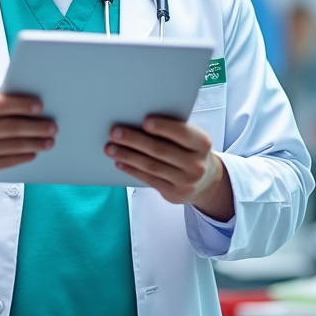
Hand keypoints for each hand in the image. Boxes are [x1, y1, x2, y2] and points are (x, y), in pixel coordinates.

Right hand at [0, 91, 55, 194]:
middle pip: (9, 127)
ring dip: (34, 143)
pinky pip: (8, 160)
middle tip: (52, 126)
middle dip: (35, 126)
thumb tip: (26, 102)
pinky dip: (24, 156)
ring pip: (12, 145)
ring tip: (49, 141)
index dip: (20, 105)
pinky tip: (34, 152)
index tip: (39, 106)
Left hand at [105, 116, 234, 220]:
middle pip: (160, 150)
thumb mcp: (191, 139)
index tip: (144, 121)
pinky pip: (149, 179)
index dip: (164, 127)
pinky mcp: (174, 194)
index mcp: (202, 143)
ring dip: (127, 156)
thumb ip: (172, 131)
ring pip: (151, 166)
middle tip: (114, 132)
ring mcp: (186, 181)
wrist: (206, 181)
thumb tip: (137, 121)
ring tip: (110, 148)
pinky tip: (119, 162)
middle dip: (135, 140)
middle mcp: (196, 164)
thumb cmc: (190, 150)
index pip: (183, 133)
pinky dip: (132, 170)